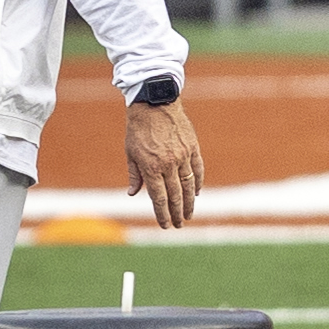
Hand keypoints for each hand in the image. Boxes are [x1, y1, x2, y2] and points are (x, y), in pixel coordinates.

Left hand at [125, 98, 202, 227]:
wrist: (154, 103)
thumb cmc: (137, 129)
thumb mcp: (130, 152)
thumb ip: (134, 175)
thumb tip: (133, 194)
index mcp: (151, 167)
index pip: (159, 198)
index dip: (162, 214)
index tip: (165, 225)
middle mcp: (169, 164)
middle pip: (175, 195)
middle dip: (177, 213)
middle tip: (179, 225)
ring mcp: (183, 156)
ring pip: (189, 186)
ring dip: (189, 203)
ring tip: (188, 215)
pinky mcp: (193, 148)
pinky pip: (198, 170)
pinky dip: (198, 183)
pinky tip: (196, 193)